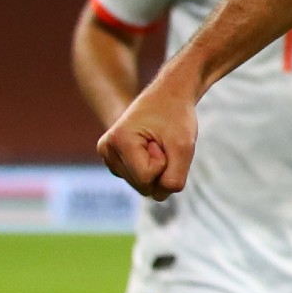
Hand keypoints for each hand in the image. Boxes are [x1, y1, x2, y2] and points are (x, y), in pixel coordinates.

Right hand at [97, 74, 197, 200]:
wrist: (169, 95)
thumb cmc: (176, 117)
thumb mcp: (184, 147)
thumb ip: (174, 178)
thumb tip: (159, 197)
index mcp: (117, 141)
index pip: (146, 178)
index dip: (165, 162)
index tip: (164, 140)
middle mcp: (107, 150)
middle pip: (143, 186)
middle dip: (162, 168)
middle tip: (162, 142)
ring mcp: (108, 157)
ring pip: (142, 186)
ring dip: (158, 168)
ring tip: (157, 144)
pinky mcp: (115, 162)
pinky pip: (141, 181)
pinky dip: (153, 168)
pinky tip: (151, 148)